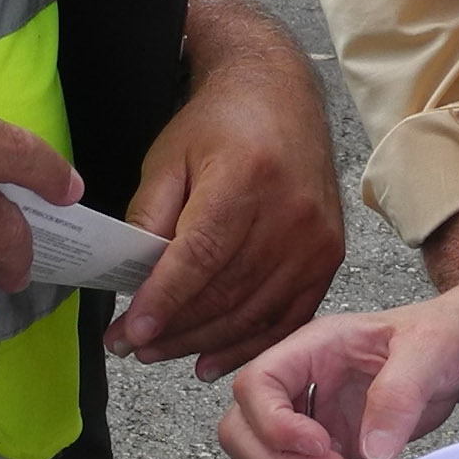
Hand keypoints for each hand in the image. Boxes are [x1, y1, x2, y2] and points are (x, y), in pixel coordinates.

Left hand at [111, 0, 347, 375]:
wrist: (279, 98)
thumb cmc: (219, 124)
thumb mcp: (168, 158)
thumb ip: (149, 217)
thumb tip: (133, 280)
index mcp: (246, 178)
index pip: (200, 256)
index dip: (164, 300)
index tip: (130, 332)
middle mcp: (290, 212)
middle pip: (227, 291)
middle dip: (174, 329)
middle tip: (132, 347)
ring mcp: (316, 237)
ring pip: (254, 312)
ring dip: (203, 342)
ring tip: (160, 354)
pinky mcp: (328, 254)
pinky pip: (288, 316)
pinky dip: (249, 343)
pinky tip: (212, 360)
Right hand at [217, 301, 458, 458]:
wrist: (458, 357)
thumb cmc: (440, 338)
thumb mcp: (429, 353)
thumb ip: (400, 394)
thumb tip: (374, 450)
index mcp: (311, 347)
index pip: (255, 383)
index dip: (274, 422)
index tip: (321, 443)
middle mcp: (298, 381)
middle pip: (241, 425)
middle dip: (273, 458)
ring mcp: (306, 415)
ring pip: (255, 453)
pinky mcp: (322, 446)